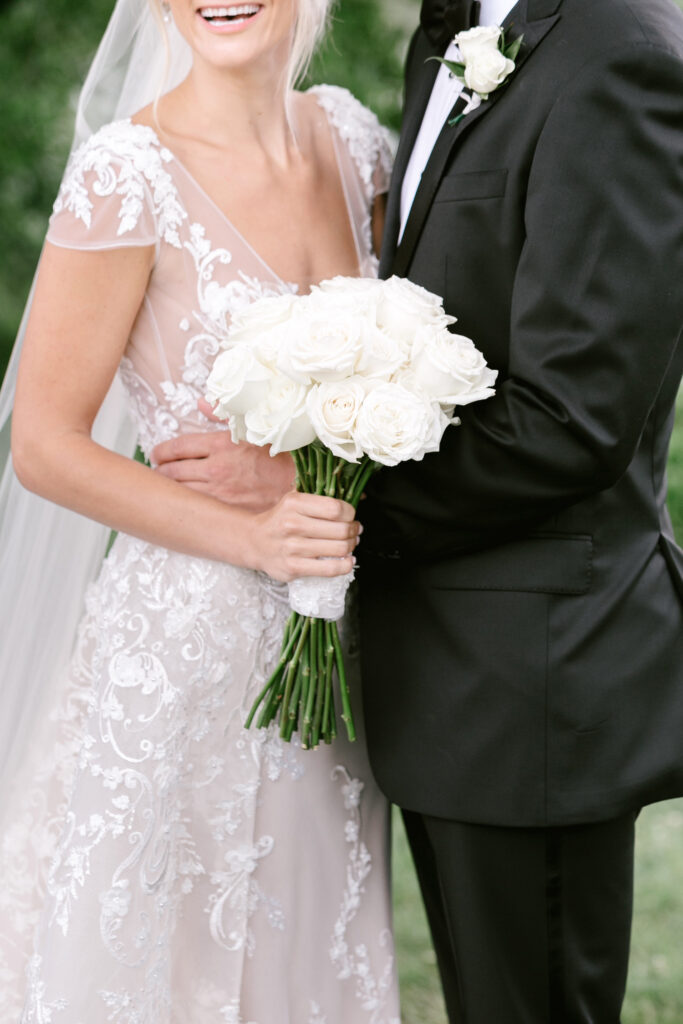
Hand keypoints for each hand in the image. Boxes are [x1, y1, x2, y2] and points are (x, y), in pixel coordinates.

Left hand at [152, 421, 294, 511]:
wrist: (303, 485)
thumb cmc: (281, 456)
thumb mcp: (254, 427)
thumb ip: (224, 415)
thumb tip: (202, 403)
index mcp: (221, 445)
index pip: (177, 447)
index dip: (161, 451)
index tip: (157, 453)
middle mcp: (216, 469)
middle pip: (171, 471)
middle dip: (160, 470)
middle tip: (158, 469)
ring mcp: (220, 493)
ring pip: (179, 491)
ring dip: (167, 488)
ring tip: (165, 485)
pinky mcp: (226, 511)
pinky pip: (195, 507)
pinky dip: (184, 503)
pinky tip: (183, 501)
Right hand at [249, 492, 359, 582]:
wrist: (255, 542)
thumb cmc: (281, 520)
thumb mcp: (295, 500)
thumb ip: (321, 497)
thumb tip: (360, 498)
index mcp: (294, 503)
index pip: (336, 508)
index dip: (350, 513)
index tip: (351, 516)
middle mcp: (292, 524)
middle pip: (341, 529)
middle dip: (354, 530)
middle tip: (354, 531)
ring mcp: (292, 548)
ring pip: (339, 549)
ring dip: (351, 546)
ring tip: (350, 544)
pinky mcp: (293, 568)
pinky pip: (330, 569)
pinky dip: (346, 565)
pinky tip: (347, 560)